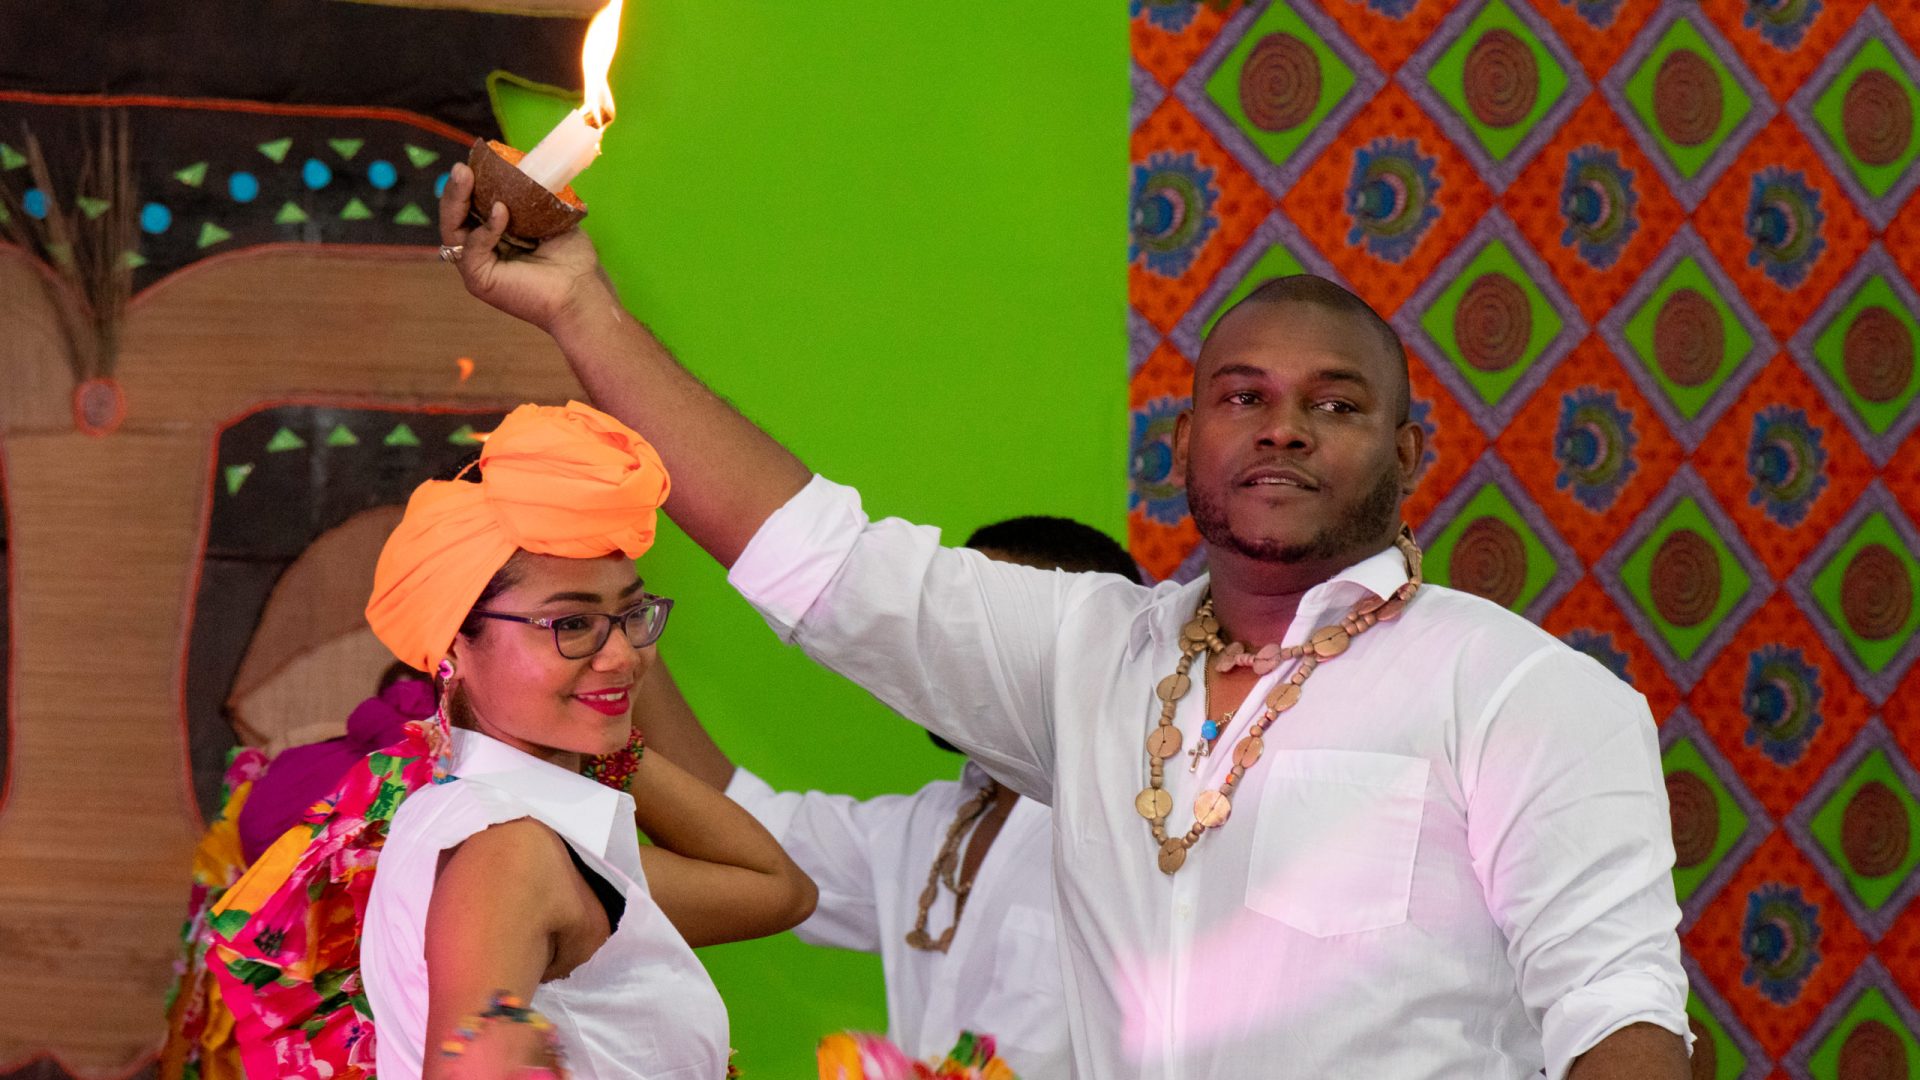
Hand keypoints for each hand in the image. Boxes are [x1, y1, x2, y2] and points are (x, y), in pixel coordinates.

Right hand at [438, 162, 612, 332]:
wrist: (583, 289)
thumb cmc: (571, 259)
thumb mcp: (548, 217)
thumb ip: (530, 197)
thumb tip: (521, 166)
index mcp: (493, 236)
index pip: (470, 207)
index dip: (468, 185)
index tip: (475, 162)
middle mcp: (480, 251)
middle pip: (454, 217)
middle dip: (455, 190)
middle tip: (461, 167)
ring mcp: (477, 267)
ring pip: (453, 231)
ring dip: (457, 201)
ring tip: (466, 176)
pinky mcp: (480, 281)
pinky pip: (471, 251)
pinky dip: (484, 230)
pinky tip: (500, 211)